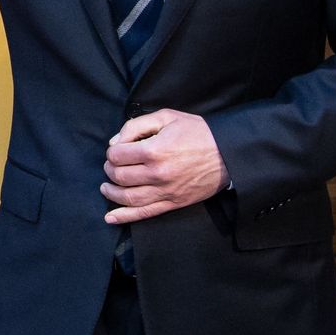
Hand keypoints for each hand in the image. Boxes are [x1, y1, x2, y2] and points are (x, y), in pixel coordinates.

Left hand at [100, 108, 228, 223]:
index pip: (117, 155)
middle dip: (110, 170)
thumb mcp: (167, 117)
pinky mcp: (173, 203)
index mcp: (154, 151)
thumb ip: (136, 126)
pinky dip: (125, 217)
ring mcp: (166, 191)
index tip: (117, 149)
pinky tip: (111, 217)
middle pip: (120, 176)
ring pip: (128, 198)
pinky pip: (145, 213)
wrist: (228, 153)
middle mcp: (158, 174)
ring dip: (111, 193)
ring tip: (106, 187)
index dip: (112, 151)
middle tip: (111, 165)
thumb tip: (114, 143)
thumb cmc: (198, 132)